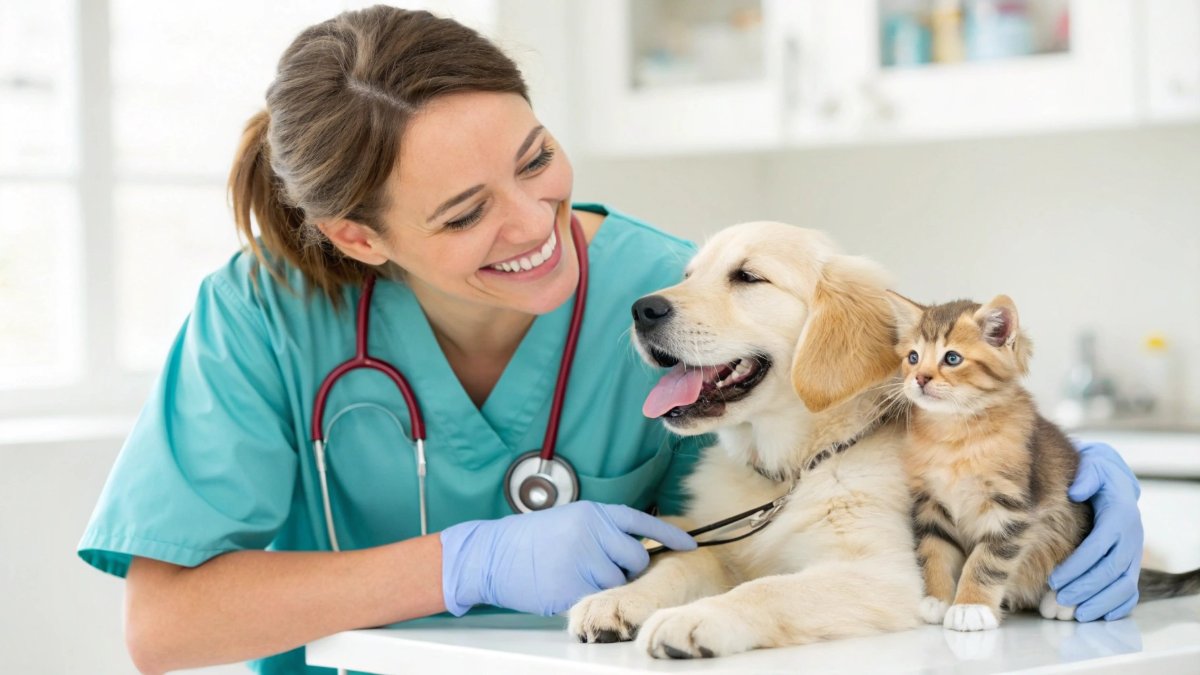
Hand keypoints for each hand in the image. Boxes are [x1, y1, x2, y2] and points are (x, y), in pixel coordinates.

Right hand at [440, 501, 695, 615]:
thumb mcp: (571, 520)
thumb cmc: (531, 539)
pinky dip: (586, 597)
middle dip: (628, 569)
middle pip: (637, 559)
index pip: (643, 522)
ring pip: (618, 583)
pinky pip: (596, 599)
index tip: (692, 545)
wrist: (492, 554)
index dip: (670, 535)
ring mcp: (582, 561)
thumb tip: (636, 547)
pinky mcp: (571, 588)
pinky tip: (565, 585)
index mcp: (594, 513)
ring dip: (605, 584)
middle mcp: (592, 533)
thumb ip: (603, 530)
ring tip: (577, 573)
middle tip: (604, 567)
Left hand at [1049, 441, 1143, 621]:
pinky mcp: (1130, 564)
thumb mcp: (1092, 466)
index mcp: (1119, 515)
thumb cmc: (1094, 474)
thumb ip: (1086, 477)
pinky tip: (1097, 616)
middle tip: (1056, 601)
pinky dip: (1116, 607)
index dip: (1078, 566)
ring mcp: (1132, 553)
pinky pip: (1130, 592)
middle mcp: (1131, 536)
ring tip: (1072, 614)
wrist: (1111, 479)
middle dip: (1083, 588)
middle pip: (1110, 570)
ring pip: (1122, 585)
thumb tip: (1077, 490)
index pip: (1100, 546)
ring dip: (1098, 602)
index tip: (1054, 580)